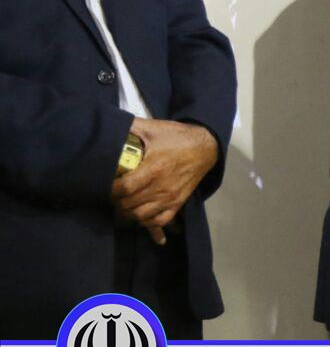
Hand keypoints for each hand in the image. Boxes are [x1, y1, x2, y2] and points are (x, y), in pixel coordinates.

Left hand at [112, 118, 218, 244]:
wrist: (205, 148)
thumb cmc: (177, 137)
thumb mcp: (153, 128)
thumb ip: (130, 127)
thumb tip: (108, 125)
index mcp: (154, 168)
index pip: (125, 188)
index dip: (110, 190)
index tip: (106, 184)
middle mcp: (162, 187)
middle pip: (129, 204)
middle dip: (116, 200)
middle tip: (112, 193)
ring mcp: (171, 197)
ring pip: (140, 216)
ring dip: (128, 211)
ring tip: (123, 202)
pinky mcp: (178, 203)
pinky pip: (159, 221)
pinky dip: (146, 221)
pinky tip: (140, 212)